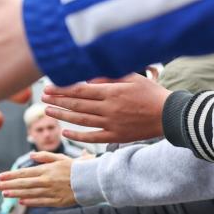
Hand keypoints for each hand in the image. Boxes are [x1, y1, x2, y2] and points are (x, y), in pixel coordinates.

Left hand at [0, 151, 79, 206]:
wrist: (92, 181)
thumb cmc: (75, 168)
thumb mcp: (60, 158)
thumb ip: (44, 157)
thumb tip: (30, 156)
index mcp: (46, 170)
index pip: (24, 173)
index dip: (11, 175)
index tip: (0, 177)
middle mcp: (47, 181)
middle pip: (24, 184)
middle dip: (8, 185)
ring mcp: (52, 192)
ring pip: (30, 193)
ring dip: (16, 194)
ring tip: (4, 194)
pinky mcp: (58, 201)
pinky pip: (41, 202)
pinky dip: (30, 201)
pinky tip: (21, 200)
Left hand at [41, 73, 169, 143]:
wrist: (170, 116)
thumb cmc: (152, 93)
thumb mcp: (132, 77)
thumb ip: (109, 76)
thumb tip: (89, 77)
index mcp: (111, 92)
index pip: (80, 90)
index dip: (62, 89)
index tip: (49, 87)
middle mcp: (109, 108)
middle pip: (77, 104)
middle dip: (58, 100)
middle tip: (42, 97)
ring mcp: (112, 124)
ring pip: (81, 120)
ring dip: (63, 116)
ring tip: (48, 111)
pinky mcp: (116, 137)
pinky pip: (93, 137)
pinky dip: (78, 136)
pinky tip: (66, 133)